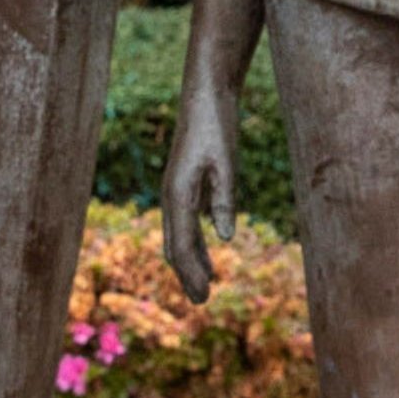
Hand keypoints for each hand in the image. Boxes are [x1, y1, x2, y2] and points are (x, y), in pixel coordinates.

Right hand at [163, 66, 239, 298]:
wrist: (205, 95)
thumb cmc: (216, 125)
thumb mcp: (226, 161)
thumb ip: (225, 198)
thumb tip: (225, 236)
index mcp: (178, 194)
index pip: (182, 244)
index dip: (191, 273)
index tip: (202, 297)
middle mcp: (172, 196)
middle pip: (176, 246)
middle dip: (187, 275)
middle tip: (202, 302)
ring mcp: (178, 191)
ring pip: (180, 237)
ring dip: (191, 263)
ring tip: (204, 288)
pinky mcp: (188, 185)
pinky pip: (188, 224)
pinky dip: (196, 245)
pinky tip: (210, 256)